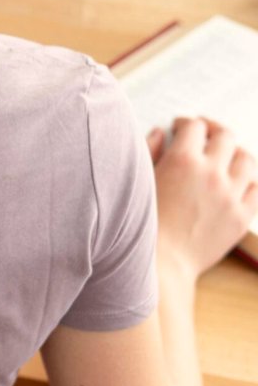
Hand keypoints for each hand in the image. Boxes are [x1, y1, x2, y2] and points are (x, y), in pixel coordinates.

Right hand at [151, 117, 257, 276]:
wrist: (161, 263)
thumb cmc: (142, 221)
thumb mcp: (139, 180)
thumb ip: (150, 149)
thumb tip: (162, 132)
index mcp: (182, 161)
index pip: (195, 126)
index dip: (186, 123)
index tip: (180, 127)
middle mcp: (211, 174)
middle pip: (226, 136)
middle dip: (214, 130)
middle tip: (205, 134)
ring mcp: (231, 195)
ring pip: (247, 160)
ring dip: (235, 153)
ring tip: (225, 157)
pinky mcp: (241, 216)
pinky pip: (256, 189)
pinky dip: (248, 181)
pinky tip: (236, 182)